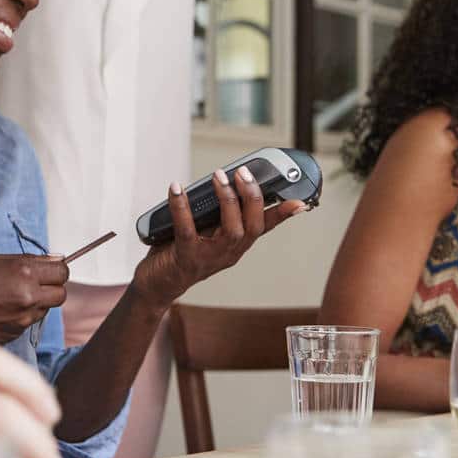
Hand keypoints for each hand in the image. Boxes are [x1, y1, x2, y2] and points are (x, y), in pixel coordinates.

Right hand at [0, 254, 68, 345]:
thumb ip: (24, 261)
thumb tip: (51, 260)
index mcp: (22, 274)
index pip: (62, 271)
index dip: (55, 269)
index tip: (47, 269)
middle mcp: (27, 298)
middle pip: (61, 293)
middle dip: (52, 287)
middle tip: (34, 284)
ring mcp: (21, 320)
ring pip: (46, 310)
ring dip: (37, 303)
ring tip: (10, 298)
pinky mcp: (14, 337)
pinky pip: (28, 323)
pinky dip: (22, 317)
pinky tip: (0, 312)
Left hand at [130, 167, 305, 308]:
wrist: (157, 285)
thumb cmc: (181, 252)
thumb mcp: (207, 232)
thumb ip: (218, 213)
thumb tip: (223, 179)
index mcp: (236, 244)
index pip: (264, 227)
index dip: (283, 215)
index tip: (300, 201)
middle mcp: (228, 252)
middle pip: (252, 226)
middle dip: (251, 197)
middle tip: (243, 173)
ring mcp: (209, 257)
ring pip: (231, 230)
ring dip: (226, 200)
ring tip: (219, 176)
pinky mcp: (185, 258)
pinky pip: (187, 230)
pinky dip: (181, 207)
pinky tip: (176, 189)